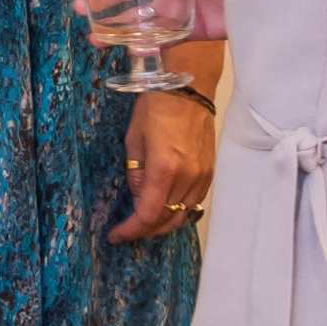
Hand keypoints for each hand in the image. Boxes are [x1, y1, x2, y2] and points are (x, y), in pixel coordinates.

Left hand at [116, 91, 218, 244]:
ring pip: (183, 215)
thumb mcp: (133, 140)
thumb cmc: (155, 108)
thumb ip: (136, 174)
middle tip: (127, 231)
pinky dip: (179, 211)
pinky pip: (195, 203)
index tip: (116, 235)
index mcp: (164, 168)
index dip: (131, 230)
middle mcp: (187, 177)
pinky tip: (165, 209)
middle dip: (145, 230)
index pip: (148, 214)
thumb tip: (139, 197)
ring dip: (163, 224)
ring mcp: (202, 176)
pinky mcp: (210, 173)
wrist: (189, 89)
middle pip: (167, 220)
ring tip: (144, 223)